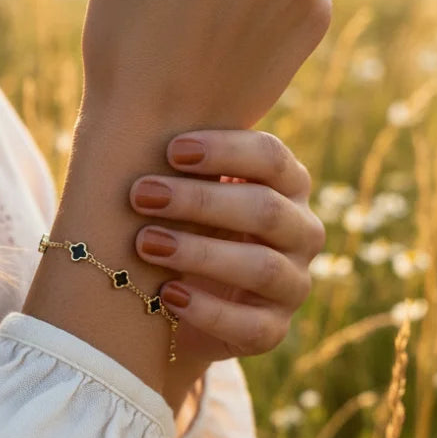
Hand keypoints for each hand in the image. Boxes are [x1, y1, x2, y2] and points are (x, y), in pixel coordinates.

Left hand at [129, 130, 323, 362]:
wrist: (178, 299)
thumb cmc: (180, 221)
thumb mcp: (184, 187)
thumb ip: (179, 159)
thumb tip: (135, 108)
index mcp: (286, 184)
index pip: (272, 157)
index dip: (225, 151)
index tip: (171, 150)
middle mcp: (301, 230)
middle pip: (265, 210)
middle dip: (199, 200)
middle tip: (141, 194)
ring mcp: (293, 283)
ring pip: (262, 267)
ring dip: (199, 252)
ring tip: (146, 242)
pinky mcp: (274, 329)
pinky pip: (252, 325)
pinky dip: (208, 310)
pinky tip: (167, 295)